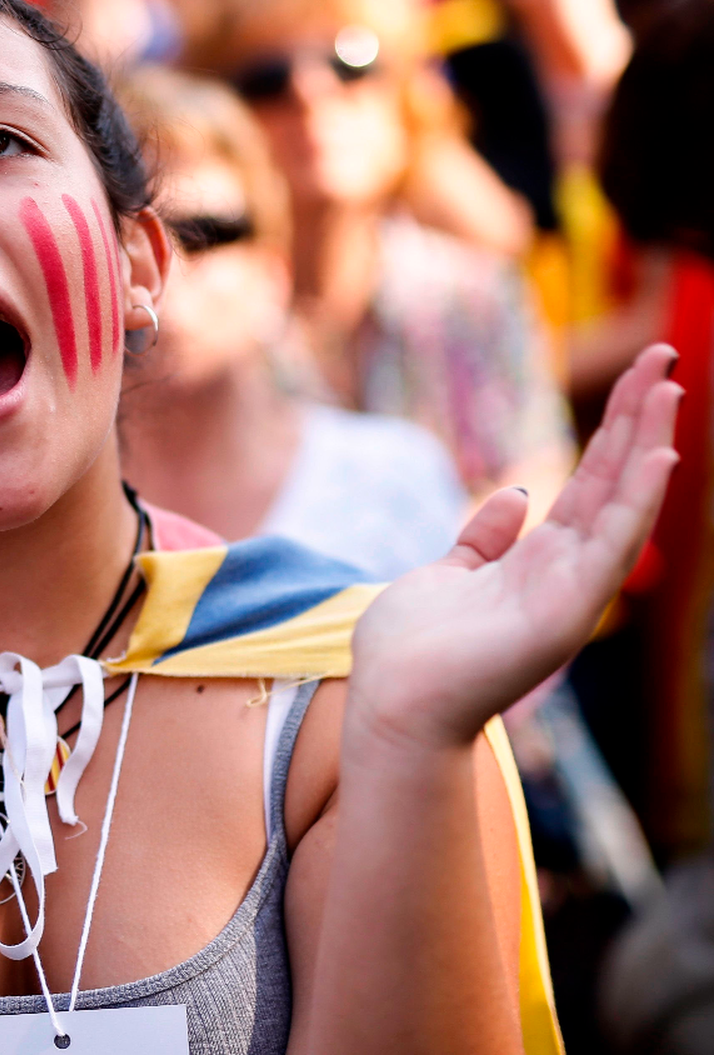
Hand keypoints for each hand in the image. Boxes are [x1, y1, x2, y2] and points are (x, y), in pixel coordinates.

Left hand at [347, 344, 680, 749]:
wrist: (392, 705)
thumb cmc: (412, 650)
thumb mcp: (447, 573)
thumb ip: (484, 537)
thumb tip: (517, 496)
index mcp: (539, 560)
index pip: (591, 481)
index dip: (614, 429)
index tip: (640, 377)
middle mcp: (564, 572)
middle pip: (613, 480)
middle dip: (638, 418)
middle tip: (664, 356)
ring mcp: (569, 593)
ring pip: (622, 504)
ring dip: (647, 444)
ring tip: (669, 386)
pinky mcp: (563, 613)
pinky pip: (608, 548)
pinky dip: (636, 502)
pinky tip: (657, 456)